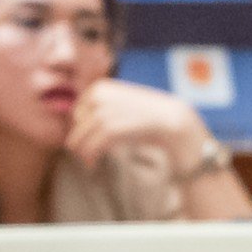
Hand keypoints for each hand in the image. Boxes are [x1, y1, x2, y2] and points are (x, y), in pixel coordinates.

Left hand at [66, 77, 211, 176]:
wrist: (172, 119)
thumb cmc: (149, 114)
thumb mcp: (123, 104)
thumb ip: (105, 109)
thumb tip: (83, 125)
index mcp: (100, 88)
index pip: (79, 110)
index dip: (81, 127)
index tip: (86, 140)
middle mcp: (98, 96)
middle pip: (79, 124)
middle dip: (79, 141)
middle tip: (82, 155)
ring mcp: (104, 111)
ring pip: (83, 135)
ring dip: (83, 151)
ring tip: (87, 162)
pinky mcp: (112, 128)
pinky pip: (93, 144)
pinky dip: (91, 156)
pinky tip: (92, 164)